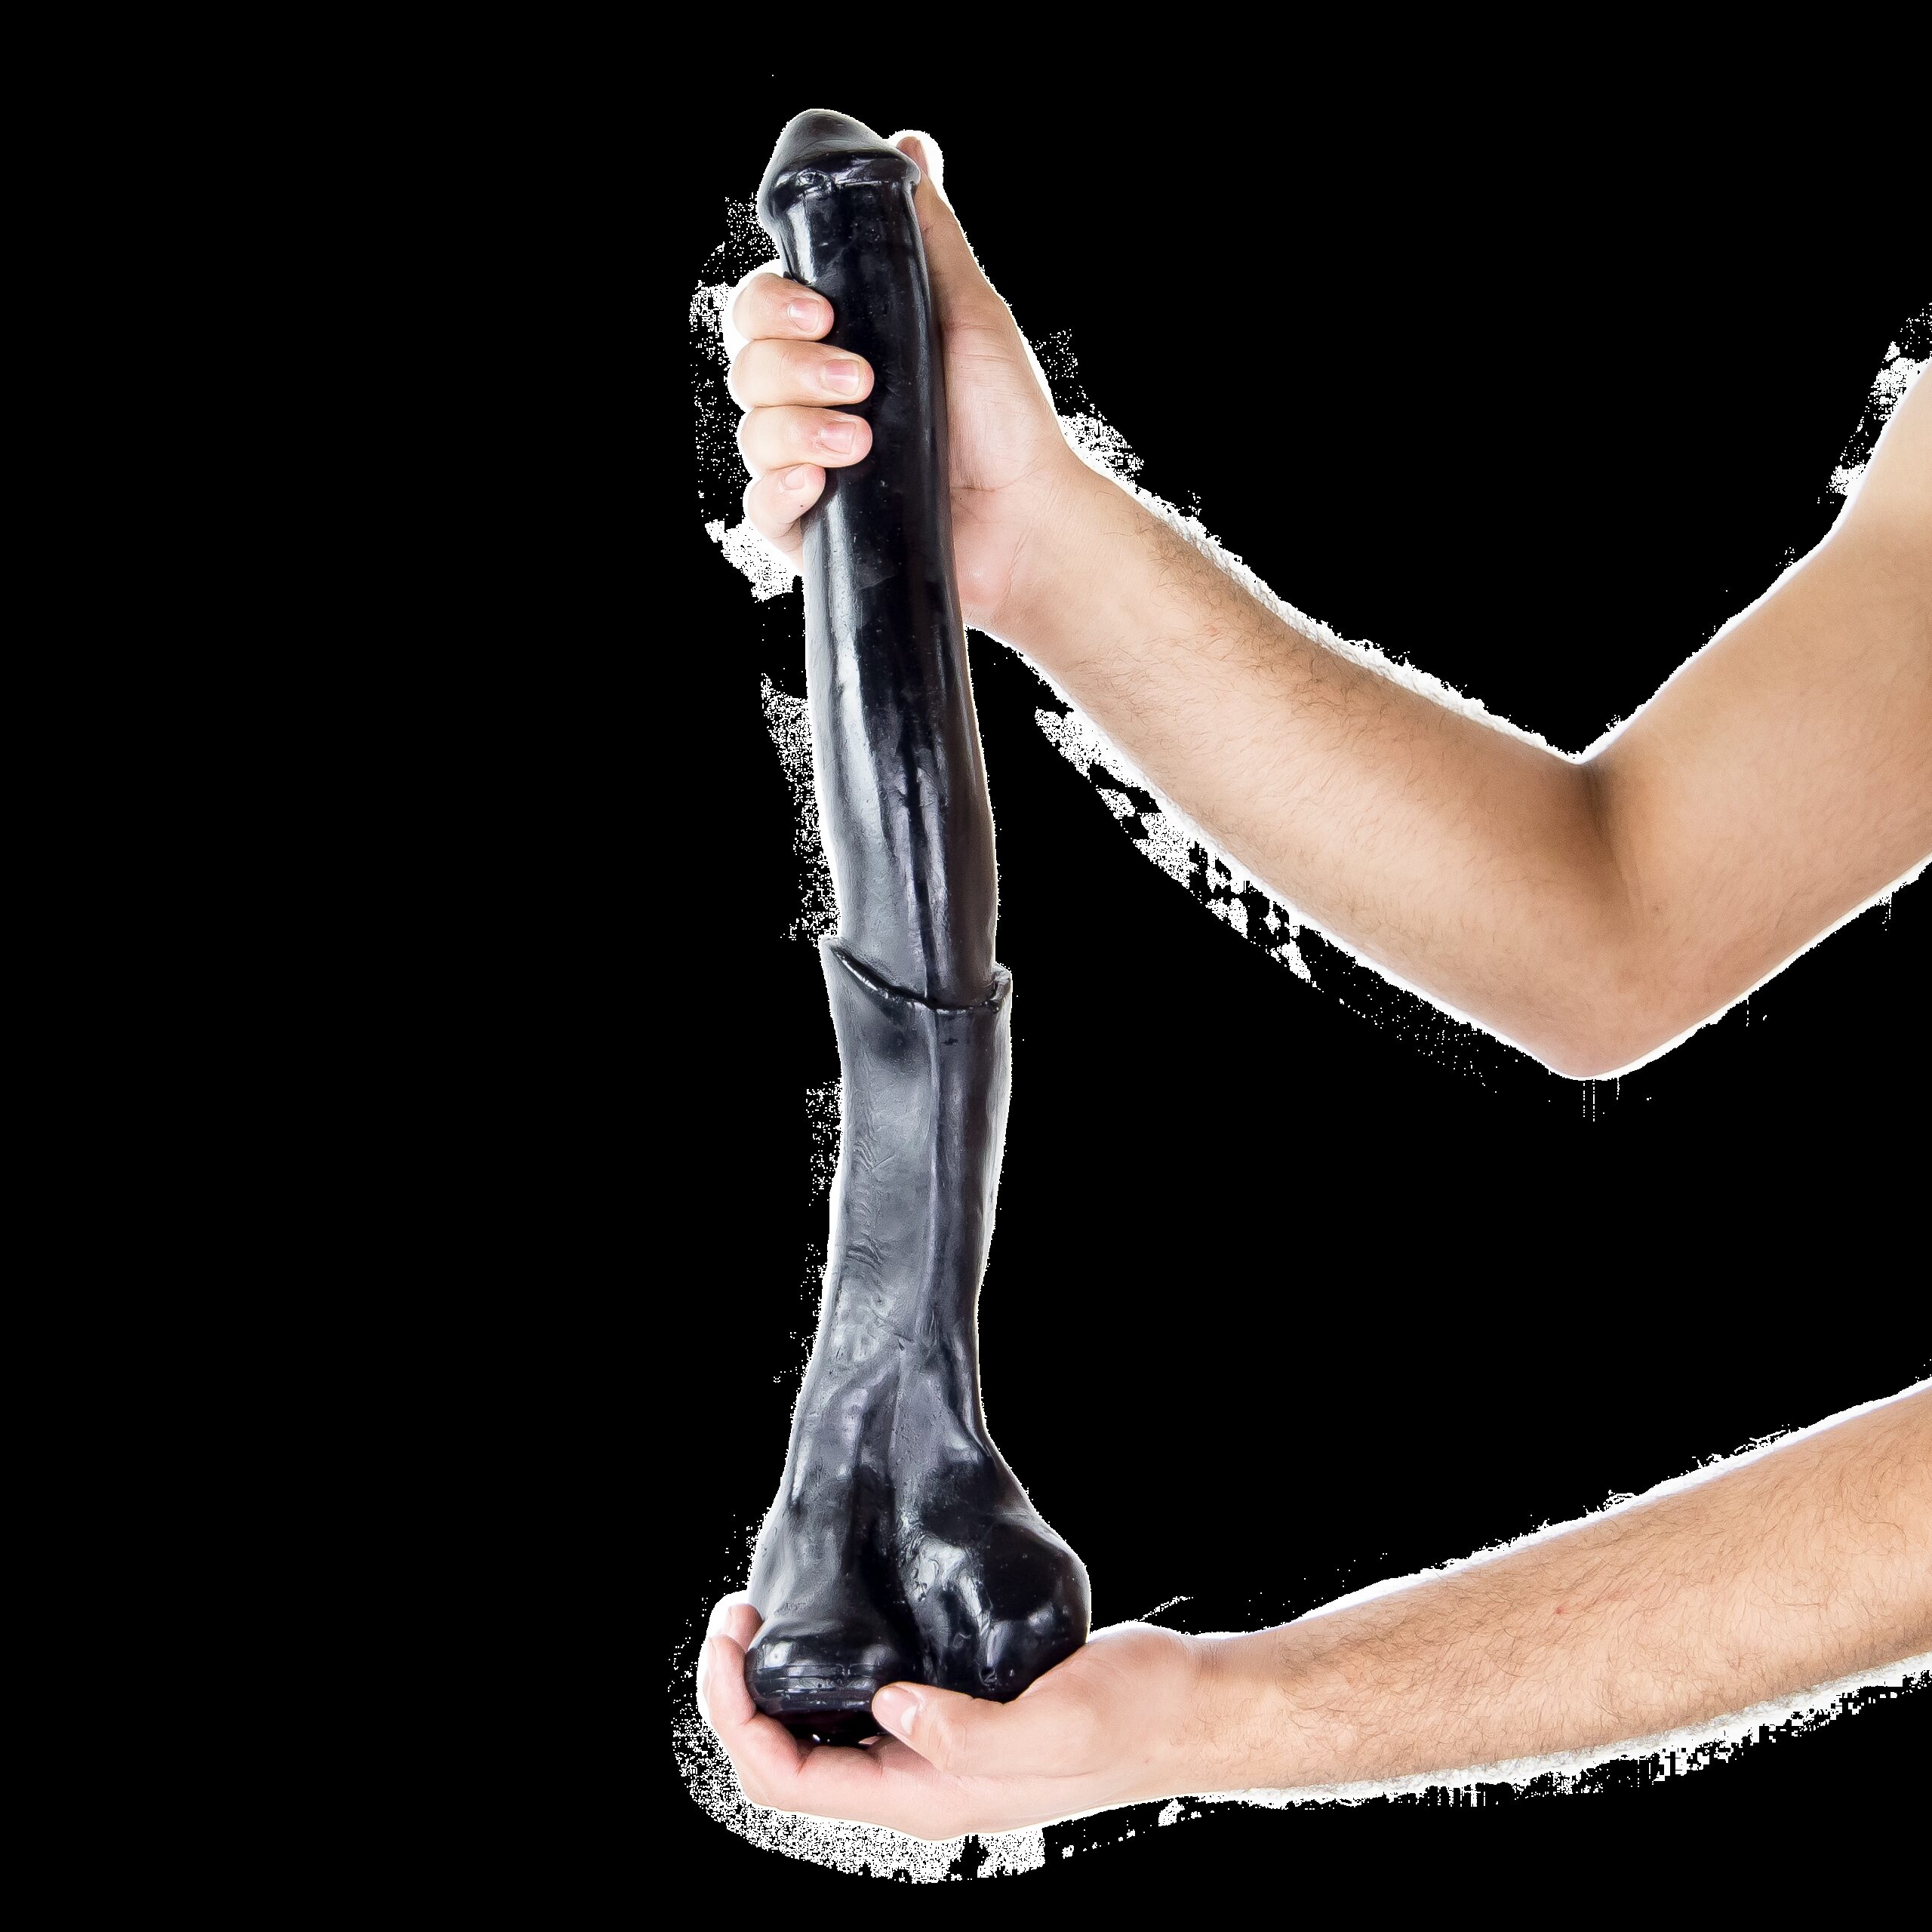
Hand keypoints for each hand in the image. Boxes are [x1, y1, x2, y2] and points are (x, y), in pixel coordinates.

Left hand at [699, 1595, 1212, 1839]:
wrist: (1182, 1706)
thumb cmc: (1131, 1715)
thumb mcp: (1057, 1723)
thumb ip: (972, 1732)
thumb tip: (887, 1709)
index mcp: (924, 1798)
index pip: (789, 1780)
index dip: (738, 1719)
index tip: (730, 1642)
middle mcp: (915, 1781)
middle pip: (786, 1760)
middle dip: (739, 1696)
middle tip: (735, 1614)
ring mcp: (931, 1748)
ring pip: (816, 1733)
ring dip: (773, 1683)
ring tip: (762, 1612)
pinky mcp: (949, 1711)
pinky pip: (858, 1704)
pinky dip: (824, 1667)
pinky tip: (831, 1615)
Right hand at [727, 130, 1082, 634]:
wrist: (1026, 518)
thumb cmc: (1006, 421)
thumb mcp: (970, 311)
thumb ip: (927, 234)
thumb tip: (907, 146)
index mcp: (841, 344)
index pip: (763, 307)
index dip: (774, 305)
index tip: (823, 312)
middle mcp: (815, 400)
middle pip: (747, 363)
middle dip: (793, 365)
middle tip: (860, 378)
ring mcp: (808, 463)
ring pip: (752, 430)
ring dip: (799, 426)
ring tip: (863, 439)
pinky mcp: (809, 527)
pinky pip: (759, 504)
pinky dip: (781, 488)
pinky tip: (820, 481)